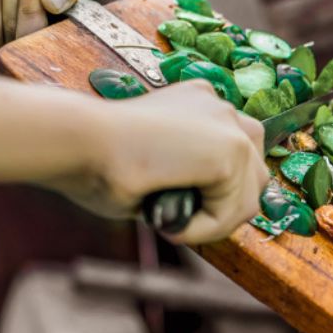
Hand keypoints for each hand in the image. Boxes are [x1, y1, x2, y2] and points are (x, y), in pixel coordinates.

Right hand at [48, 82, 268, 243]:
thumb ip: (187, 178)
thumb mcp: (152, 164)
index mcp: (199, 102)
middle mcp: (220, 106)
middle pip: (254, 175)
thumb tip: (207, 209)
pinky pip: (231, 212)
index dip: (217, 193)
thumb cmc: (95, 158)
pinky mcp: (230, 150)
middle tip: (183, 224)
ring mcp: (229, 126)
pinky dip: (202, 230)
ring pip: (246, 199)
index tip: (182, 212)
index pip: (236, 156)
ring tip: (172, 226)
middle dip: (224, 209)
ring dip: (211, 224)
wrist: (79, 141)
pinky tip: (168, 222)